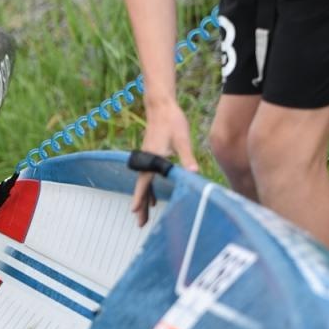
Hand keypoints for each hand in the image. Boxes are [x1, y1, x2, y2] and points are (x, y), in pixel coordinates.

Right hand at [133, 97, 196, 225]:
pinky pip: (149, 177)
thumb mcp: (182, 140)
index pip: (144, 183)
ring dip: (145, 199)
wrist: (162, 105)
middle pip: (141, 187)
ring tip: (145, 215)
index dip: (140, 198)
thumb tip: (194, 174)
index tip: (134, 212)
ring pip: (144, 184)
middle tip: (139, 223)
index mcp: (152, 158)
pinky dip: (150, 190)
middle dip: (141, 206)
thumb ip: (187, 158)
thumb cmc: (172, 121)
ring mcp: (148, 157)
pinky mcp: (152, 155)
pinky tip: (156, 198)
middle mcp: (147, 159)